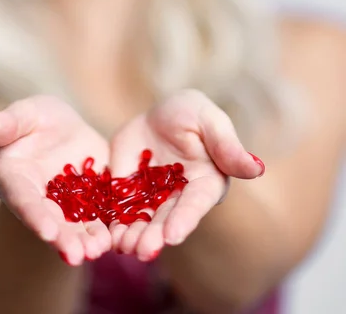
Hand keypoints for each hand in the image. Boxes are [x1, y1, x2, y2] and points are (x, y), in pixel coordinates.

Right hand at [0, 95, 110, 265]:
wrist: (63, 130)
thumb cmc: (36, 119)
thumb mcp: (25, 114)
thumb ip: (4, 124)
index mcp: (13, 178)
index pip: (22, 198)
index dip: (34, 215)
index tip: (48, 232)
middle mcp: (35, 199)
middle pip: (48, 221)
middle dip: (62, 239)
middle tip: (77, 255)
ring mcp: (62, 207)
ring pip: (73, 227)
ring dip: (85, 241)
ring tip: (98, 251)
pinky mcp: (88, 206)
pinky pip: (96, 221)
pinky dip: (104, 231)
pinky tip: (115, 241)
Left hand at [109, 90, 264, 260]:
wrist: (158, 112)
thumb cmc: (191, 113)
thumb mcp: (209, 120)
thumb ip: (228, 146)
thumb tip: (258, 169)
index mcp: (205, 182)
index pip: (195, 204)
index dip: (185, 220)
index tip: (172, 235)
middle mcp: (179, 197)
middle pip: (167, 219)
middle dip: (154, 236)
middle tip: (141, 251)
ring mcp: (152, 197)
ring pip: (142, 220)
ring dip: (133, 236)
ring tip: (121, 246)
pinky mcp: (128, 191)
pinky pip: (120, 209)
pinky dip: (113, 222)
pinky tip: (104, 234)